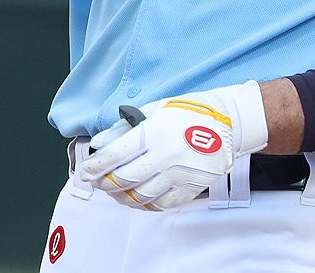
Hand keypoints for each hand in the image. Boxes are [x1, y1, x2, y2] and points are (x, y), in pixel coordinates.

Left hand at [77, 81, 268, 210]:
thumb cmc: (190, 111)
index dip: (95, 166)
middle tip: (96, 182)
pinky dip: (145, 204)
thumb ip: (126, 128)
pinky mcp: (192, 187)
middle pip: (124, 179)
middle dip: (104, 184)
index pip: (115, 154)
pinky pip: (162, 204)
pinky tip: (138, 197)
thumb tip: (101, 142)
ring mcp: (180, 174)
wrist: (230, 122)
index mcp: (155, 132)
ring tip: (114, 191)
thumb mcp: (156, 110)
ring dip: (122, 197)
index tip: (84, 172)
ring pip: (141, 196)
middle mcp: (166, 156)